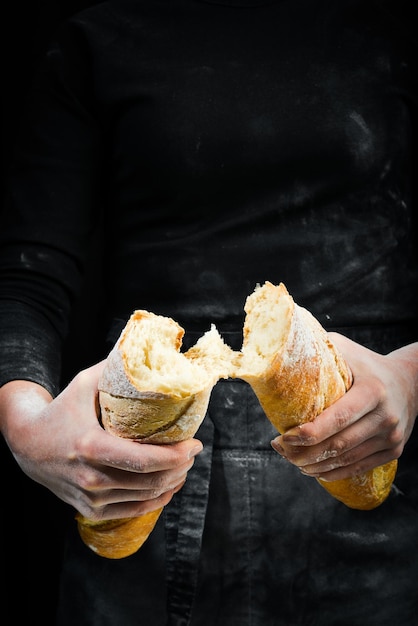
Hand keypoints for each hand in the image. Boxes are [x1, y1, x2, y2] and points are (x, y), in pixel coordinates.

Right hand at [0, 362, 202, 520]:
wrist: (27, 445)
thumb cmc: (61, 410)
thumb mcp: (83, 384)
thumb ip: (116, 369)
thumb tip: (149, 350)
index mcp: (91, 447)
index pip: (144, 460)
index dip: (176, 456)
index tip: (195, 444)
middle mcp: (91, 478)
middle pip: (150, 481)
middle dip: (180, 467)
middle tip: (193, 451)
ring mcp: (91, 498)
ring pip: (145, 498)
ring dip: (172, 483)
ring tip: (185, 466)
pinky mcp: (91, 510)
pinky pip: (133, 511)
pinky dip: (156, 501)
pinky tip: (169, 487)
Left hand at [271, 336, 417, 480]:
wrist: (410, 380)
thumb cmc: (366, 363)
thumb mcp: (345, 349)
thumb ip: (317, 349)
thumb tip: (277, 349)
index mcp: (373, 391)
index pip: (337, 418)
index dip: (308, 433)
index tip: (283, 437)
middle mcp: (385, 416)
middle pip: (339, 444)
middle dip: (305, 453)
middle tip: (281, 450)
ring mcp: (391, 436)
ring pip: (347, 459)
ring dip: (316, 465)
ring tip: (292, 460)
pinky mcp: (394, 450)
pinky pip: (360, 467)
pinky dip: (335, 472)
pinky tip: (315, 470)